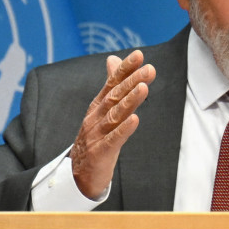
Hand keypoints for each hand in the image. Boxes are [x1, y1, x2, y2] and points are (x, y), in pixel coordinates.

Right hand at [71, 51, 152, 198]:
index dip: (125, 69)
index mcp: (98, 107)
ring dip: (129, 101)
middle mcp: (96, 117)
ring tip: (143, 88)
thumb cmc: (95, 139)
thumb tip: (113, 59)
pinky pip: (113, 139)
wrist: (79, 174)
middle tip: (149, 69)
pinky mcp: (100, 152)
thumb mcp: (103, 111)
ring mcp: (96, 134)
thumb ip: (111, 86)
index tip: (139, 55)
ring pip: (114, 115)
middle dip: (132, 81)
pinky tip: (134, 120)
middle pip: (115, 97)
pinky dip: (123, 129)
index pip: (112, 83)